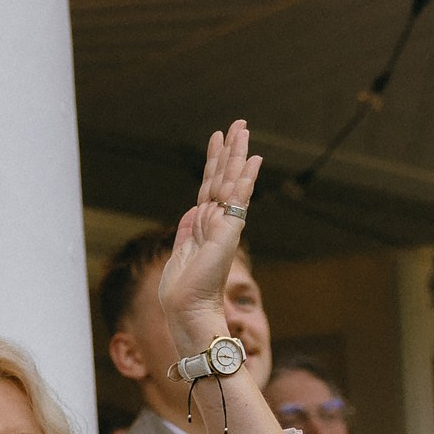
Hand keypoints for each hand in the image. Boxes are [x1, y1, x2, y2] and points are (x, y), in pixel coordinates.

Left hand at [158, 120, 260, 355]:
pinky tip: (253, 159)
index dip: (214, 162)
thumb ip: (187, 229)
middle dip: (230, 150)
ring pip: (230, 181)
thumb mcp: (180, 251)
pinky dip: (245, 179)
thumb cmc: (182, 291)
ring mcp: (224, 225)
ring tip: (242, 129)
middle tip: (239, 124)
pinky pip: (238, 199)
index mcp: (203, 225)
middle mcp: (216, 221)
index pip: (210, 186)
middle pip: (223, 177)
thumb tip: (192, 210)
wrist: (186, 309)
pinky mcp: (229, 231)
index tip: (218, 139)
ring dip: (237, 154)